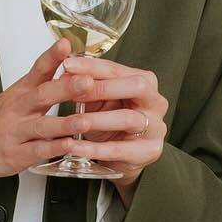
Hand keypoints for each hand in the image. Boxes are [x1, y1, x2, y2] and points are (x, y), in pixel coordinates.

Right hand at [0, 38, 89, 183]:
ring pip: (42, 126)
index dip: (52, 56)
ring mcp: (16, 132)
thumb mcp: (15, 96)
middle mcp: (18, 109)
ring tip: (86, 121)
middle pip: (42, 95)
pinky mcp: (16, 155)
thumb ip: (42, 85)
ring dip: (65, 123)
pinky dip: (54, 149)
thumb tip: (73, 70)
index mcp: (21, 91)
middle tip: (87, 81)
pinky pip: (37, 151)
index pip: (38, 69)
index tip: (66, 44)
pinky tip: (69, 147)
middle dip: (66, 88)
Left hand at [58, 55, 168, 198]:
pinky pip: (120, 150)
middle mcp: (156, 102)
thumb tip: (65, 73)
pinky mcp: (151, 151)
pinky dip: (95, 149)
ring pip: (129, 118)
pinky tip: (74, 148)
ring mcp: (157, 127)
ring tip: (72, 122)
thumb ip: (86, 87)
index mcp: (145, 82)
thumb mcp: (98, 101)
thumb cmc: (110, 123)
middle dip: (102, 88)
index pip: (118, 69)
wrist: (122, 156)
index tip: (67, 64)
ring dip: (97, 119)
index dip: (92, 66)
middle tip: (73, 92)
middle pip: (136, 86)